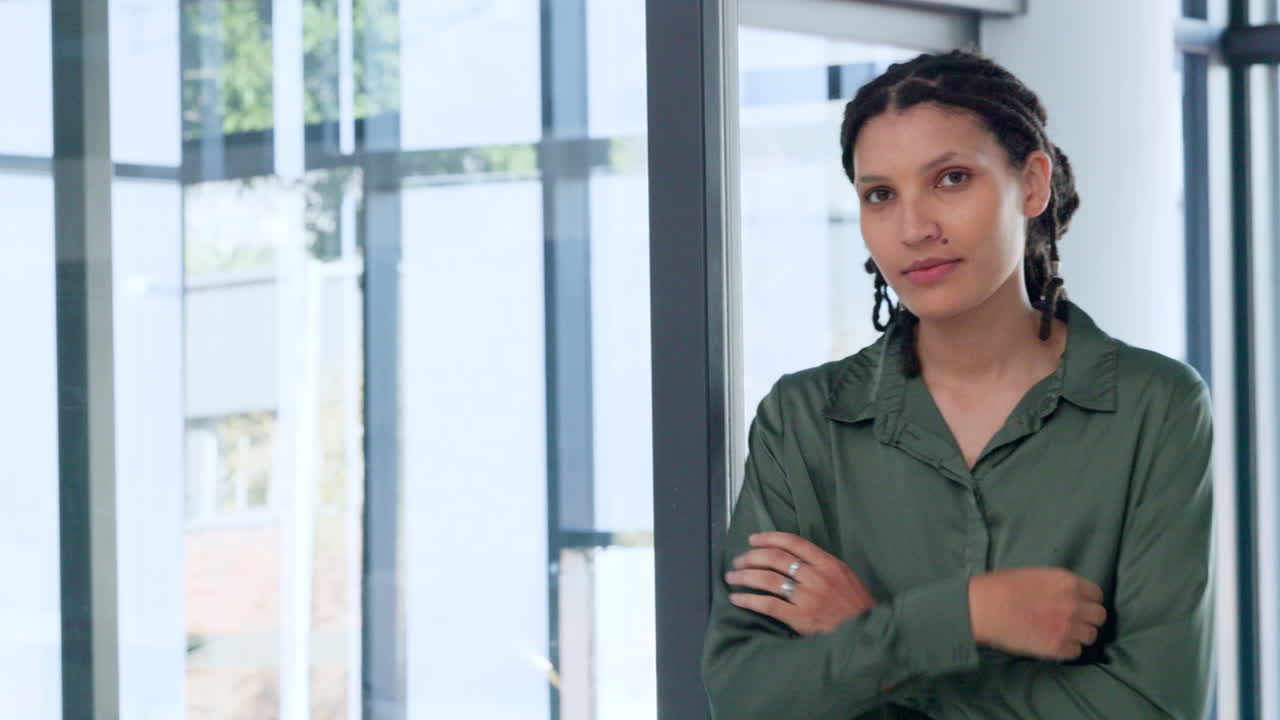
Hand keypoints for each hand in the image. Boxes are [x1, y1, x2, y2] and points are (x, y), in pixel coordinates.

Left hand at [724, 531, 876, 635]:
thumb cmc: (858, 606)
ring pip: (767, 579)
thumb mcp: (846, 576)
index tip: (753, 539)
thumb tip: (793, 557)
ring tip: (731, 577)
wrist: (868, 634)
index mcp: (828, 563)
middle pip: (775, 559)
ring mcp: (807, 597)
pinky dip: (749, 600)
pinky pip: (768, 605)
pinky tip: (737, 599)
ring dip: (745, 576)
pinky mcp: (799, 618)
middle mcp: (815, 576)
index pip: (793, 543)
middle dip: (751, 557)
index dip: (769, 538)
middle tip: (738, 560)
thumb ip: (822, 565)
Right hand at [968, 567, 1107, 660]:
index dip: (1088, 601)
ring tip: (1063, 634)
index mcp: (1068, 583)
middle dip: (1088, 619)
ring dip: (1079, 635)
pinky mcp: (1058, 647)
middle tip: (1073, 621)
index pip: (1096, 595)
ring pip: (1091, 636)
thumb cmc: (1003, 587)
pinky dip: (1067, 649)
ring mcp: (1068, 627)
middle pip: (1099, 616)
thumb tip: (1069, 595)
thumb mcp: (1037, 575)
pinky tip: (1054, 643)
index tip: (1079, 605)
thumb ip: (1059, 585)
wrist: (985, 607)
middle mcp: (1074, 604)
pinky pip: (1076, 652)